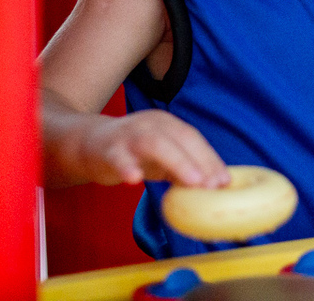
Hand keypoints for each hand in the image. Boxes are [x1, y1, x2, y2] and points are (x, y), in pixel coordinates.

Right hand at [57, 107, 229, 188]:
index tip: (224, 182)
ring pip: (154, 143)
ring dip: (176, 161)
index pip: (193, 139)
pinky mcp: (108, 149)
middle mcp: (150, 124)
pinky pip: (118, 157)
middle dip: (198, 161)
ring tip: (191, 181)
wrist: (89, 143)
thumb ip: (185, 169)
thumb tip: (214, 188)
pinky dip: (127, 166)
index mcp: (167, 125)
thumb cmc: (133, 152)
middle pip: (179, 139)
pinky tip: (134, 179)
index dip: (210, 159)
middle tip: (212, 185)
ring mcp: (128, 135)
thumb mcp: (163, 158)